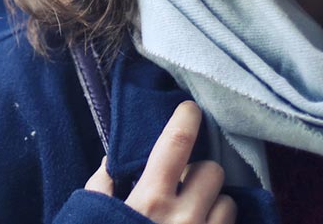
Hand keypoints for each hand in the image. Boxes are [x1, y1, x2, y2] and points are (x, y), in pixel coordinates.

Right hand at [84, 101, 235, 223]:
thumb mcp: (94, 215)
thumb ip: (101, 187)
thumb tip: (110, 160)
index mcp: (151, 199)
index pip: (177, 143)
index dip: (187, 119)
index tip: (190, 110)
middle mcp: (184, 216)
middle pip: (212, 170)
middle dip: (199, 174)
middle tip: (183, 186)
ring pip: (228, 201)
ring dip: (213, 203)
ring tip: (194, 213)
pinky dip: (218, 223)